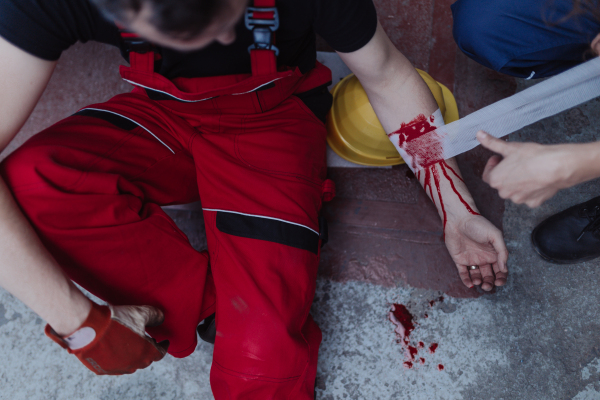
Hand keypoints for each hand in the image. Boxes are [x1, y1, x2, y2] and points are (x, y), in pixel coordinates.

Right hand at [46, 302, 168, 374]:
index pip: (160, 353)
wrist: (87, 327)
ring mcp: (116, 368)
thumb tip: (161, 318)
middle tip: (149, 341)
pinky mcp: (102, 369)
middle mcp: (132, 364)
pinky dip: (119, 359)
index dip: (163, 346)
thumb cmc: (115, 320)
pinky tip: (117, 350)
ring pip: (130, 365)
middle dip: (149, 350)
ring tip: (133, 345)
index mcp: (145, 352)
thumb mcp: (140, 313)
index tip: (165, 342)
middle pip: (146, 360)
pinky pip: (114, 366)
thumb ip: (155, 316)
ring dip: (134, 356)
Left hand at [444, 214, 507, 290]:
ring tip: (478, 281)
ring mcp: (471, 259)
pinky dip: (466, 280)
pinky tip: (470, 284)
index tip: (499, 282)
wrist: (458, 219)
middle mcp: (484, 258)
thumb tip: (504, 268)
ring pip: (477, 276)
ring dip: (479, 282)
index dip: (501, 278)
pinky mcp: (459, 260)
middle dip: (490, 283)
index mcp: (494, 253)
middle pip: (489, 275)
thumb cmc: (478, 224)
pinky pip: (464, 273)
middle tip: (487, 286)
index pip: (500, 270)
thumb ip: (502, 252)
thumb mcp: (495, 235)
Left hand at [477, 131, 571, 207]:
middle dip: (506, 173)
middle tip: (516, 163)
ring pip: (514, 191)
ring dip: (517, 182)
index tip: (500, 158)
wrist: (556, 166)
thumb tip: (479, 134)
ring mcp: (519, 199)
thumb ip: (492, 143)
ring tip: (528, 170)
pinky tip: (537, 179)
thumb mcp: (509, 147)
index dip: (493, 165)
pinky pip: (529, 197)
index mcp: (495, 180)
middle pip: (501, 183)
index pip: (487, 175)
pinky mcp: (533, 202)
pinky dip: (531, 190)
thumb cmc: (532, 156)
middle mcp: (504, 193)